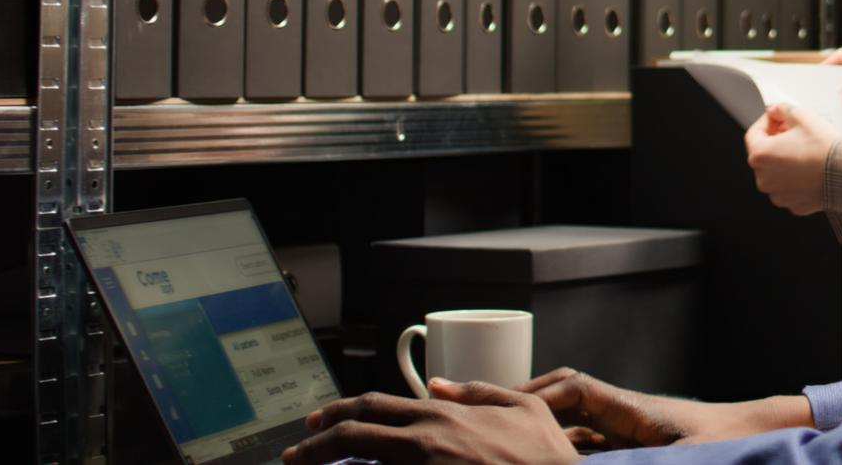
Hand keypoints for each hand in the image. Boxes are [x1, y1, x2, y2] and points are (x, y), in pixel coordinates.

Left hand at [282, 382, 575, 464]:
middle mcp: (426, 441)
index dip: (337, 414)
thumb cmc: (547, 458)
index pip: (375, 406)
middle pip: (354, 436)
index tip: (314, 424)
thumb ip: (480, 392)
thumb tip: (443, 385)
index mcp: (444, 415)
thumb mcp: (525, 408)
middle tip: (293, 455)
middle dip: (314, 446)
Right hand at [502, 367, 811, 448]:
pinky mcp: (625, 442)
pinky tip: (523, 454)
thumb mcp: (682, 458)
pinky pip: (577, 437)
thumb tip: (595, 457)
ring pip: (562, 417)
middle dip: (511, 400)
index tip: (495, 406)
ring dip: (525, 422)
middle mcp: (621, 410)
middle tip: (460, 404)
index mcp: (632, 407)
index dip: (531, 395)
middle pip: (556, 396)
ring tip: (479, 428)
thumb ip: (645, 460)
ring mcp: (621, 425)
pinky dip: (548, 442)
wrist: (754, 436)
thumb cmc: (726, 445)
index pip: (572, 389)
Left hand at [745, 102, 837, 214]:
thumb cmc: (825, 147)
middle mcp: (764, 179)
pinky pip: (791, 188)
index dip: (767, 121)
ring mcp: (779, 195)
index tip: (778, 118)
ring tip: (806, 150)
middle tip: (795, 132)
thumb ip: (782, 109)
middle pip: (764, 155)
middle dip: (777, 141)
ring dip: (786, 161)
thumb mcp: (801, 115)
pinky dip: (797, 179)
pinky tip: (811, 168)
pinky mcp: (795, 205)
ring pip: (777, 173)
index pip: (753, 134)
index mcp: (760, 156)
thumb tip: (776, 110)